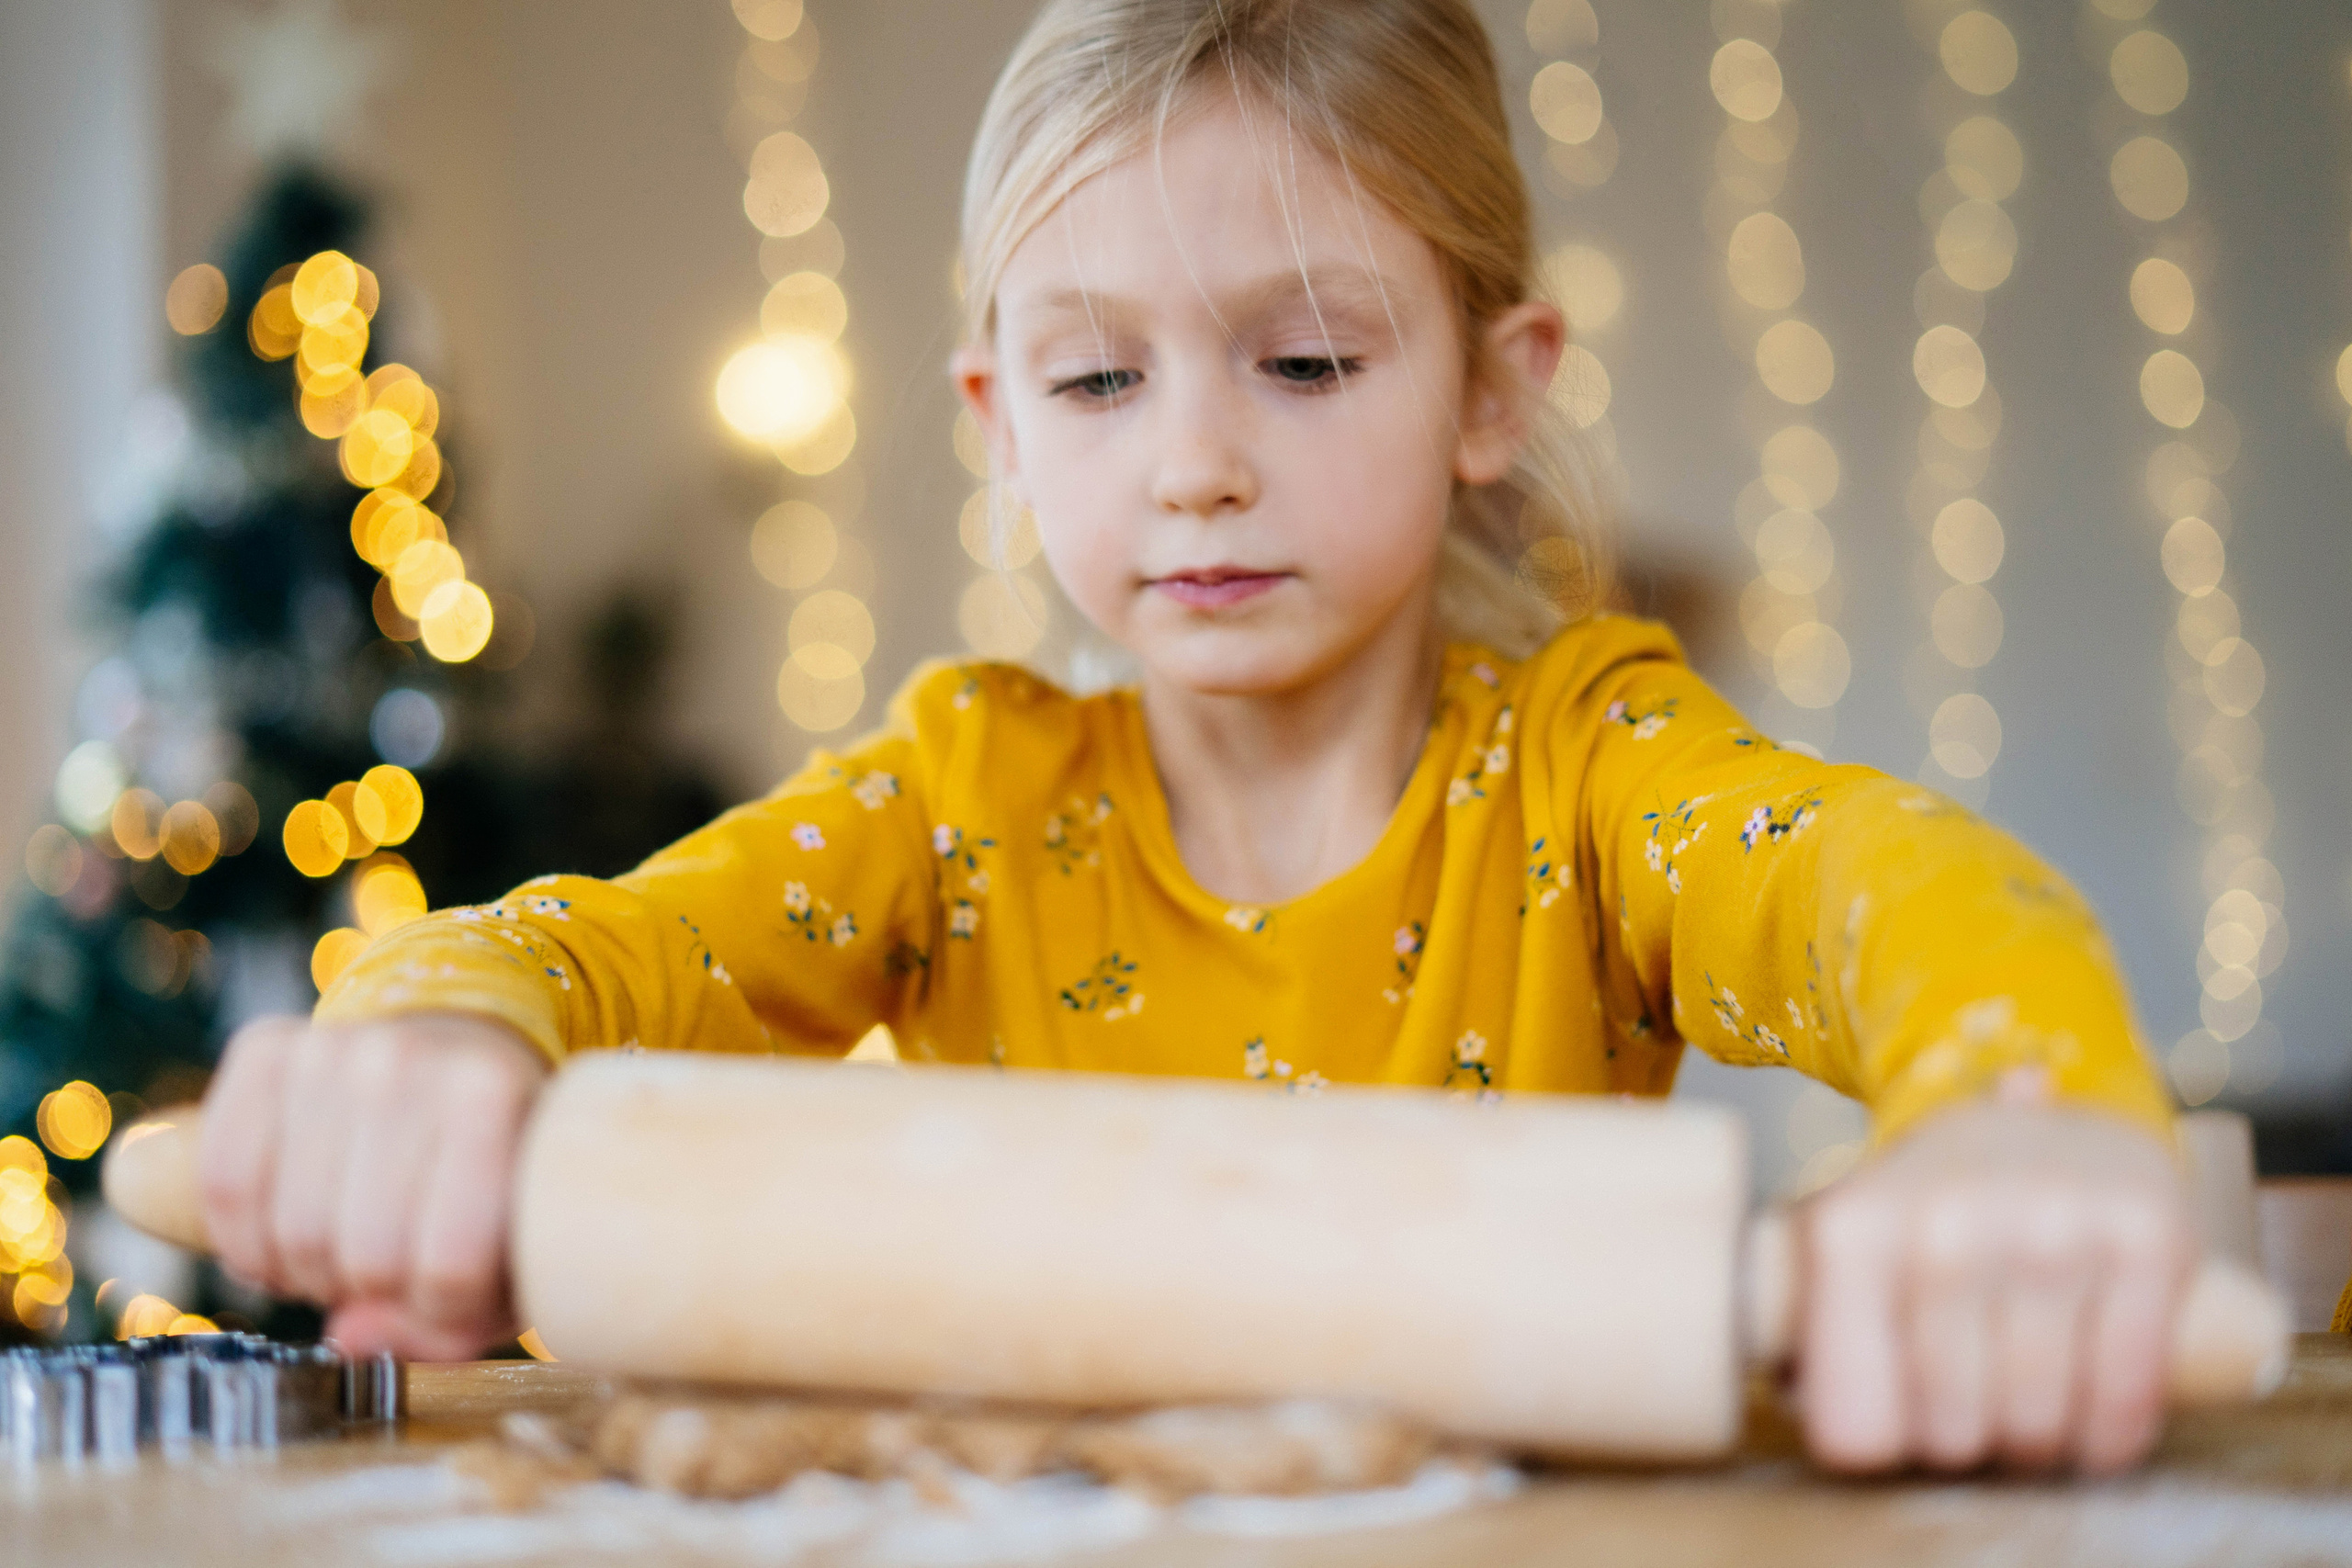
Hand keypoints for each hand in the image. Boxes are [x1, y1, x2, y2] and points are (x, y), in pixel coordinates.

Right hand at [198, 1011, 548, 1359]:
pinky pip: (222, 1185)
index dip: (442, 1311)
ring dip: (306, 1274)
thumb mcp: (522, 1234)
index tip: (447, 1294)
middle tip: (386, 1274)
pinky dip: (242, 1240)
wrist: (456, 1049)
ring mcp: (330, 1047)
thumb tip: (353, 1337)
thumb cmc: (493, 1161)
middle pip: (365, 1257)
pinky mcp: (263, 1048)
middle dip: (373, 1292)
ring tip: (338, 1255)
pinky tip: (277, 1240)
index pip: (450, 1267)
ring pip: (289, 1233)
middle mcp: (407, 1059)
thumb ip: (464, 1315)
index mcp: (492, 1098)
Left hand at [1796, 1099, 2193, 1475]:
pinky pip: (2125, 1399)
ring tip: (2031, 1404)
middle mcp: (1944, 1222)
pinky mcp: (2143, 1236)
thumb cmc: (1939, 1211)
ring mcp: (2048, 1225)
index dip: (1883, 1447)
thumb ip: (1814, 1330)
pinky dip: (2112, 1434)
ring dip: (2040, 1444)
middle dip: (1967, 1444)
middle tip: (1978, 1408)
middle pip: (1951, 1436)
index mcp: (1853, 1231)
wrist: (2047, 1124)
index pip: (1854, 1428)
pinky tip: (2096, 1417)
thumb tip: (1803, 1412)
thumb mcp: (1854, 1247)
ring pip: (2036, 1426)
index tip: (1902, 1422)